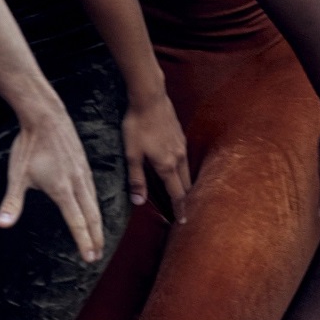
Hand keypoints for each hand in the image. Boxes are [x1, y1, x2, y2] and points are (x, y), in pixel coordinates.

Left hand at [0, 111, 104, 261]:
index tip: (90, 258)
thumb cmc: (29, 146)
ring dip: (98, 222)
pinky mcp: (84, 163)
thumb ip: (12, 203)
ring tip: (98, 236)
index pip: (77, 222)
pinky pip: (93, 189)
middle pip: (92, 216)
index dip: (84, 242)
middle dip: (95, 237)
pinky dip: (96, 204)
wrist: (45, 116)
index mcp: (62, 190)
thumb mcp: (17, 176)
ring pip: (95, 202)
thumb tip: (1, 224)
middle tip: (98, 255)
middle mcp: (77, 183)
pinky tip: (92, 205)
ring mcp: (83, 172)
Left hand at [121, 93, 190, 220]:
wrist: (150, 97)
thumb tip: (139, 202)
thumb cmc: (137, 125)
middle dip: (186, 199)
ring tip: (183, 193)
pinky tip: (177, 167)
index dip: (180, 209)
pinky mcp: (180, 135)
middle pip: (186, 185)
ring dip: (186, 184)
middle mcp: (178, 158)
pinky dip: (183, 169)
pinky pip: (185, 158)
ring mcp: (181, 145)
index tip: (184, 221)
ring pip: (187, 171)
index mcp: (167, 166)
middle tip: (184, 211)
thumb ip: (136, 179)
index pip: (177, 194)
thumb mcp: (132, 154)